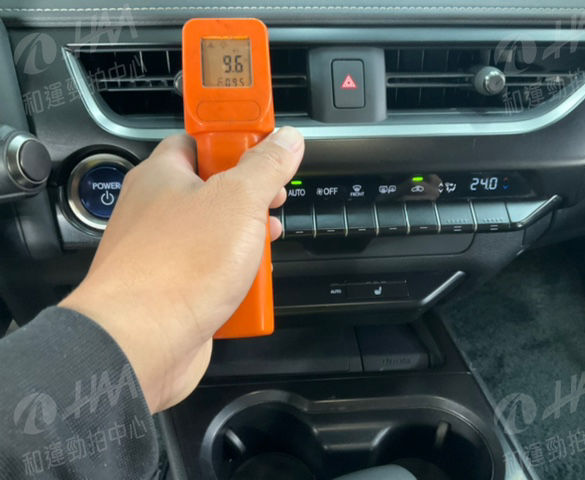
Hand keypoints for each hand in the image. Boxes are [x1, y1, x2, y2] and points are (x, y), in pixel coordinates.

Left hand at [59, 127, 303, 412]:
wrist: (143, 343)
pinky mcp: (172, 288)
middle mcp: (157, 211)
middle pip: (213, 188)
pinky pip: (210, 270)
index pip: (198, 137)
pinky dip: (233, 275)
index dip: (234, 136)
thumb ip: (265, 165)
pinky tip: (248, 282)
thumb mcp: (239, 200)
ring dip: (246, 240)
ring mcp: (163, 251)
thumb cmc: (176, 268)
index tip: (263, 141)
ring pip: (215, 232)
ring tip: (264, 245)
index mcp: (163, 175)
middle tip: (271, 201)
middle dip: (250, 197)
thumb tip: (285, 140)